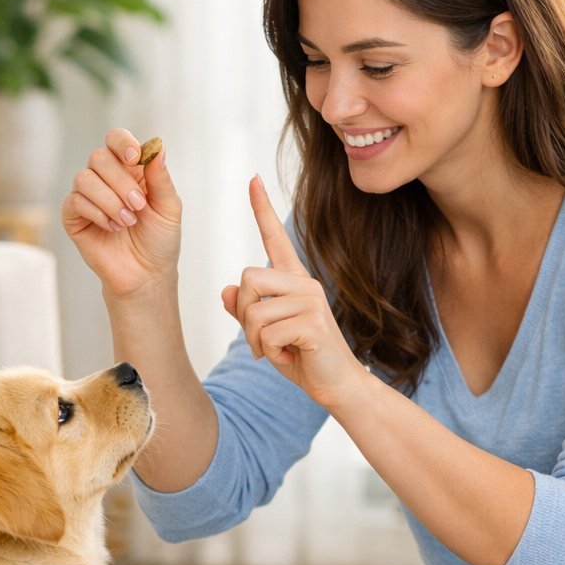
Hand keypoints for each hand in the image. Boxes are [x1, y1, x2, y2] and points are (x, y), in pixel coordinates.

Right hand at [61, 129, 182, 298]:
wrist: (146, 274)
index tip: (135, 158)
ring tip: (128, 221)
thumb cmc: (159, 240)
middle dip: (121, 181)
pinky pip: (75, 201)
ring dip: (109, 200)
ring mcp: (87, 197)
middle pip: (98, 157)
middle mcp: (106, 178)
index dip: (122, 143)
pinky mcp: (74, 217)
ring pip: (84, 178)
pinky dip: (97, 213)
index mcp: (130, 170)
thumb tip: (157, 145)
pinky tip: (112, 228)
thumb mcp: (168, 208)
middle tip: (138, 206)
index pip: (116, 140)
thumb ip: (161, 178)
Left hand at [222, 176, 367, 410]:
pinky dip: (269, 351)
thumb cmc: (304, 357)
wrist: (338, 385)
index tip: (253, 179)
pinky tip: (290, 355)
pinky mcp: (313, 322)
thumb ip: (246, 312)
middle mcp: (305, 283)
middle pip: (248, 277)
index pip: (275, 238)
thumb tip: (226, 291)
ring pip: (253, 311)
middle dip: (243, 313)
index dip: (262, 209)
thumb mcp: (268, 334)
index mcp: (294, 281)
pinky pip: (267, 332)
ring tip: (277, 349)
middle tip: (261, 339)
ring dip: (256, 340)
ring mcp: (311, 300)